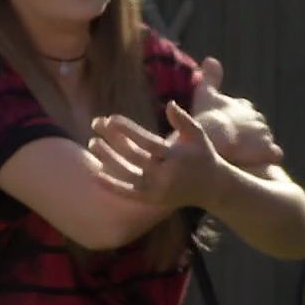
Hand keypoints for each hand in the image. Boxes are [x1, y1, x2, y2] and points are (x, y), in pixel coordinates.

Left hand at [88, 102, 234, 209]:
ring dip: (108, 159)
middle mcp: (165, 176)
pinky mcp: (151, 200)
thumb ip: (184, 120)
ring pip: (126, 174)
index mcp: (176, 157)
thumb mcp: (197, 135)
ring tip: (92, 143)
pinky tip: (95, 174)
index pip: (147, 142)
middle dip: (112, 141)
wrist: (212, 188)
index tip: (111, 119)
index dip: (128, 130)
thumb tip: (169, 104)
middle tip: (95, 125)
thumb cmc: (203, 155)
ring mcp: (157, 190)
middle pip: (132, 157)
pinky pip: (127, 193)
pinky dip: (111, 185)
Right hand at [192, 57, 283, 168]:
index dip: (237, 122)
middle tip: (237, 148)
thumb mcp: (205, 95)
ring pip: (264, 142)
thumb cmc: (208, 116)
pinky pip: (274, 154)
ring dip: (258, 149)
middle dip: (249, 137)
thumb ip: (209, 78)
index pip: (245, 113)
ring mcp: (265, 134)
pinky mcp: (269, 150)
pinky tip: (260, 163)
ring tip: (247, 158)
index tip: (230, 130)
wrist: (216, 138)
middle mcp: (258, 118)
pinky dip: (269, 158)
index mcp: (244, 107)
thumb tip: (211, 58)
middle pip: (256, 129)